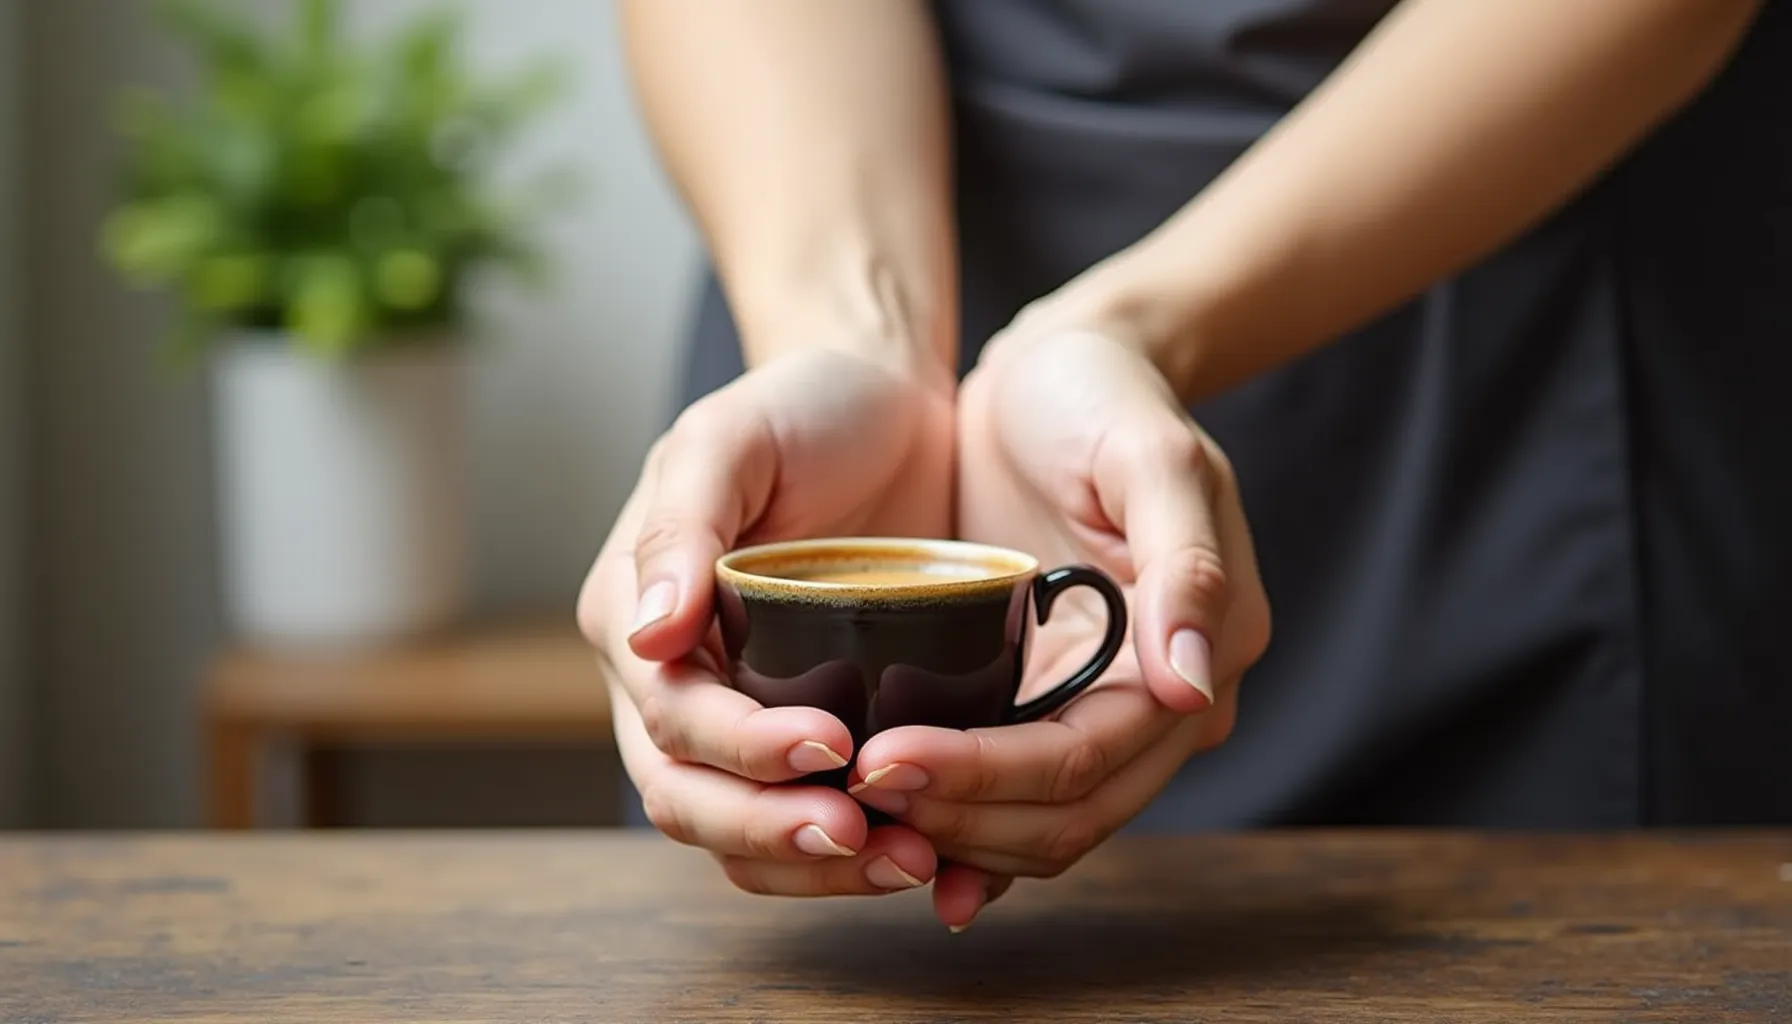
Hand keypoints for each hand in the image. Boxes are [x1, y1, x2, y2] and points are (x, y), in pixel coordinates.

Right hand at [578, 348, 953, 895]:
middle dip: (774, 832)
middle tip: (869, 836)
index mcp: (633, 619)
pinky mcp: (808, 730)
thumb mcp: (733, 436)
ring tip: (909, 861)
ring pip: (743, 836)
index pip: (671, 723)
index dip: (744, 753)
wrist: (883, 406)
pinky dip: (850, 856)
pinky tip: (924, 855)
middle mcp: (673, 683)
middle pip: (694, 800)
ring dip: (815, 866)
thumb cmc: (801, 409)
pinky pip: (805, 818)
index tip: (834, 747)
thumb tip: (645, 636)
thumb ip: (683, 523)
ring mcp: (738, 716)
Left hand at [848, 303, 1270, 928]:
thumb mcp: (1153, 455)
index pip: (1090, 760)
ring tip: (848, 815)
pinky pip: (1008, 794)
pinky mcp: (1046, 699)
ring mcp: (1101, 706)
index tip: (885, 762)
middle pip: (1063, 814)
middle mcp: (1162, 704)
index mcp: (1203, 655)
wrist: (1059, 369)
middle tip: (850, 790)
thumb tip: (1189, 689)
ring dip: (950, 834)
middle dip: (959, 818)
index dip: (989, 778)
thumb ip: (1188, 566)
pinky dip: (958, 824)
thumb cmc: (1104, 396)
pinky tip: (891, 835)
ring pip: (1034, 824)